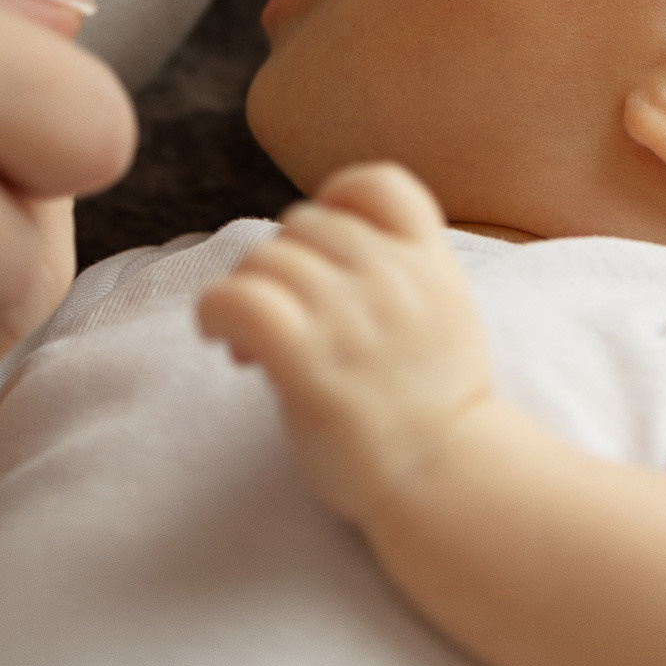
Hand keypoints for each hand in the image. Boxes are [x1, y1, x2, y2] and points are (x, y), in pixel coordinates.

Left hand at [197, 164, 491, 525]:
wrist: (447, 481)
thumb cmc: (435, 408)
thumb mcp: (443, 314)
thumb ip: (393, 274)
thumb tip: (308, 255)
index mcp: (430, 261)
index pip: (377, 185)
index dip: (338, 202)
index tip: (322, 252)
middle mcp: (392, 278)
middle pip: (302, 225)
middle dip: (283, 266)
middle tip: (280, 320)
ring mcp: (351, 317)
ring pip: (265, 259)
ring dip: (247, 294)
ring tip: (252, 346)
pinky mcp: (309, 361)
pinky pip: (238, 300)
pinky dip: (217, 312)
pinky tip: (223, 340)